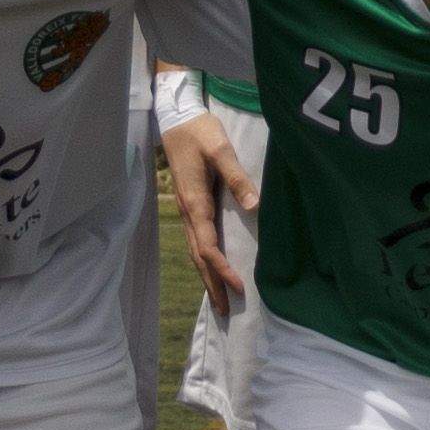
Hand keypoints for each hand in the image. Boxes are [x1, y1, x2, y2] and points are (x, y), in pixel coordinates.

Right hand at [161, 107, 255, 314]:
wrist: (176, 117)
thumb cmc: (200, 132)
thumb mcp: (220, 149)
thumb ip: (237, 177)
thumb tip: (253, 206)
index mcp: (195, 202)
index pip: (208, 246)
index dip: (222, 269)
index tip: (238, 286)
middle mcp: (188, 211)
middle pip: (198, 257)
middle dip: (212, 284)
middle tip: (226, 311)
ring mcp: (186, 209)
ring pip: (195, 251)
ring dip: (206, 276)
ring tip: (218, 299)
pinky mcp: (189, 204)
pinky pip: (196, 240)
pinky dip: (203, 260)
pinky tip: (210, 268)